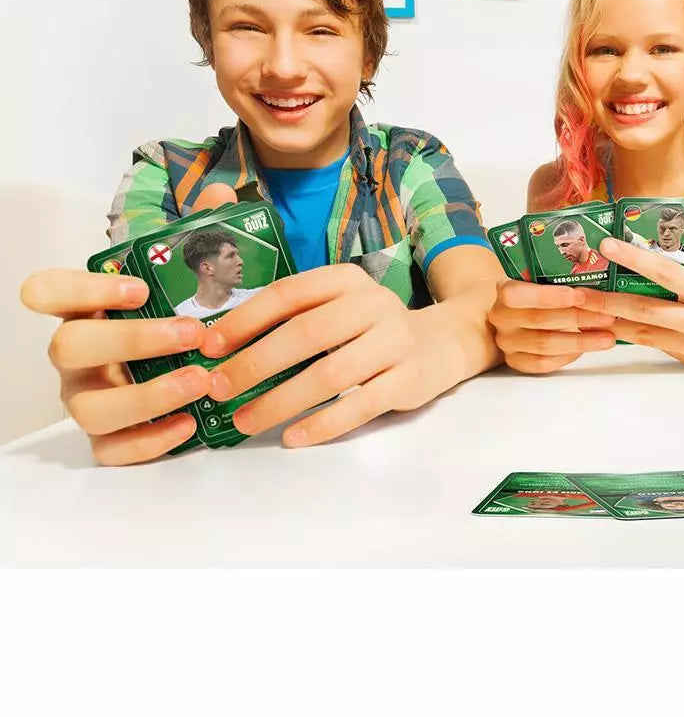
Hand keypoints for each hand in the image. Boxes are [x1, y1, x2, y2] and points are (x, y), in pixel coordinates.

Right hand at [15, 182, 237, 464]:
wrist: (200, 362)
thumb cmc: (183, 314)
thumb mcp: (193, 274)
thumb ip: (202, 232)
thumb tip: (221, 194)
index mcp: (87, 306)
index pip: (47, 290)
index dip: (82, 287)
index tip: (137, 286)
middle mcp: (77, 353)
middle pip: (70, 346)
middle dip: (131, 340)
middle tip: (191, 334)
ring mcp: (87, 396)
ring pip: (90, 406)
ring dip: (146, 395)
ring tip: (200, 381)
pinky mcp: (108, 438)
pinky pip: (112, 449)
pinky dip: (150, 440)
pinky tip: (190, 424)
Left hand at [200, 262, 487, 445]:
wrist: (440, 343)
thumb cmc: (370, 329)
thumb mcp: (339, 306)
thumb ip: (294, 317)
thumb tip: (220, 345)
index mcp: (347, 280)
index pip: (289, 293)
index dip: (245, 320)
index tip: (210, 347)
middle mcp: (374, 304)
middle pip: (307, 333)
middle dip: (255, 363)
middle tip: (219, 389)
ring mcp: (395, 342)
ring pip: (330, 375)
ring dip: (281, 401)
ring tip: (246, 421)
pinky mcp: (409, 379)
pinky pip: (360, 406)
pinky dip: (323, 424)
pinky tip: (293, 436)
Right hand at [486, 279, 615, 374]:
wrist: (521, 313)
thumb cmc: (541, 292)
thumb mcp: (545, 278)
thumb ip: (559, 276)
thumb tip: (594, 272)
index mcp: (505, 289)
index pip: (516, 294)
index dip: (548, 296)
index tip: (580, 296)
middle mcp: (501, 317)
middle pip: (539, 320)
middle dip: (578, 318)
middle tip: (608, 316)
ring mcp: (506, 342)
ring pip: (545, 345)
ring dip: (580, 341)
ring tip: (607, 337)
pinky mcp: (516, 361)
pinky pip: (543, 363)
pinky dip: (568, 356)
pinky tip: (588, 347)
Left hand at [586, 237, 683, 369]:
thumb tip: (663, 238)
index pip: (663, 272)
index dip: (632, 259)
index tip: (606, 246)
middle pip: (642, 312)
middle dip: (604, 304)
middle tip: (574, 295)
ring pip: (644, 335)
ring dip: (612, 324)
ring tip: (583, 314)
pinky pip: (659, 347)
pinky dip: (636, 336)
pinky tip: (614, 328)